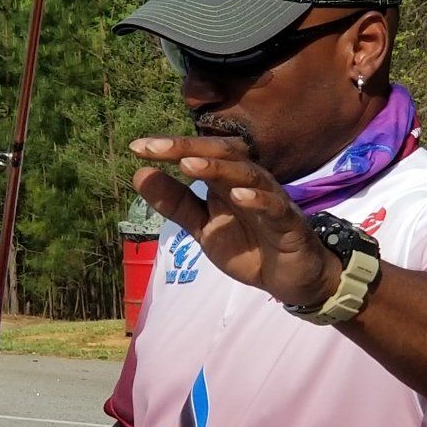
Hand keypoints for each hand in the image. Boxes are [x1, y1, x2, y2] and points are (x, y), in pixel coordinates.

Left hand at [130, 134, 340, 309]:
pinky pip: (274, 206)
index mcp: (227, 181)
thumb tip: (139, 174)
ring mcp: (271, 199)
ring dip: (218, 168)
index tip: (136, 147)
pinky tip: (238, 195)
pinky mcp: (288, 222)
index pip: (199, 155)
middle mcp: (249, 182)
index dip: (170, 148)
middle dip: (188, 148)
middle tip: (155, 148)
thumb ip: (175, 203)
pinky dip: (257, 199)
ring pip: (247, 174)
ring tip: (188, 165)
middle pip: (222, 154)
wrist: (290, 279)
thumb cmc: (248, 247)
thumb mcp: (204, 228)